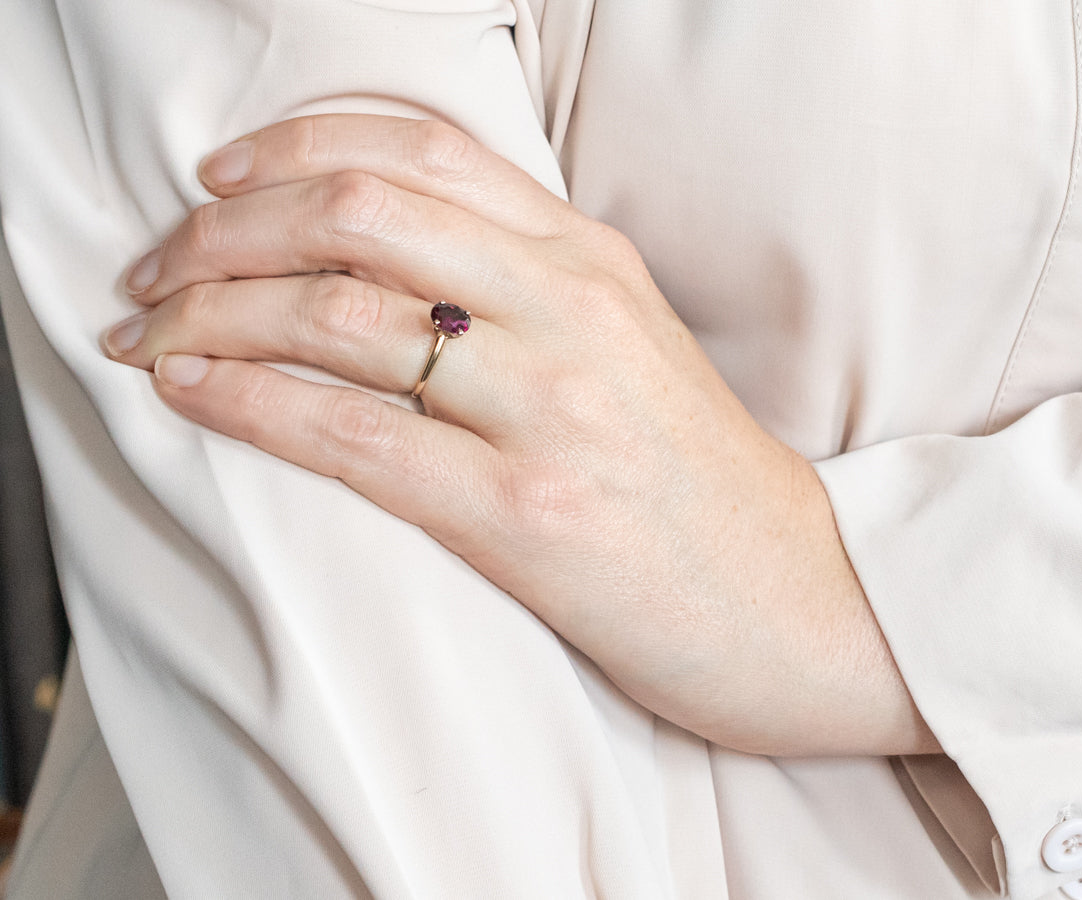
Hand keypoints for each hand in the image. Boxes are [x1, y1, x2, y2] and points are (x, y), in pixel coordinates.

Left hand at [105, 115, 935, 755]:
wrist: (805, 603)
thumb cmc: (700, 484)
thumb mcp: (629, 346)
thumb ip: (528, 288)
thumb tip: (390, 262)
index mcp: (593, 261)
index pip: (421, 151)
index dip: (293, 148)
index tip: (218, 183)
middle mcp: (571, 311)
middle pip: (357, 214)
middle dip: (224, 229)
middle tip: (160, 270)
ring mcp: (552, 408)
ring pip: (339, 314)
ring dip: (213, 312)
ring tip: (151, 333)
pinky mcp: (529, 513)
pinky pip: (355, 436)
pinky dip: (250, 402)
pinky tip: (192, 392)